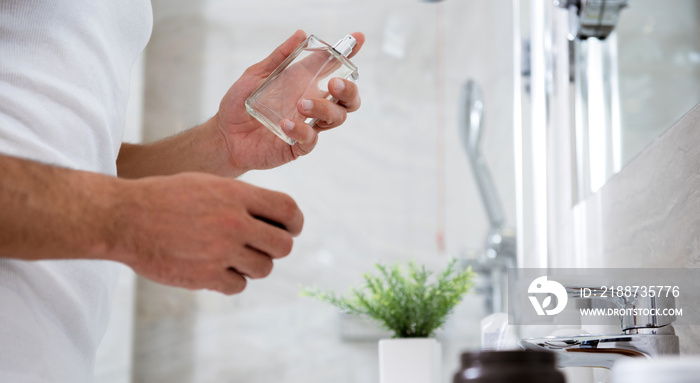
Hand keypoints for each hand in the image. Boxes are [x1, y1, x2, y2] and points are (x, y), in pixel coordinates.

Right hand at [116, 173, 302, 294]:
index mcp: (237, 195)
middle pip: (283, 245)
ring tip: (234, 257)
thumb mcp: (207, 184)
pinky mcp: (205, 276)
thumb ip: (241, 199)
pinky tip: (216, 269)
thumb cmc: (164, 197)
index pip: (288, 210)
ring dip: (253, 265)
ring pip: (264, 268)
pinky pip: (239, 286)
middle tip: (260, 246)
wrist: (124, 218)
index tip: (291, 229)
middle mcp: (234, 223)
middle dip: (275, 247)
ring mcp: (221, 251)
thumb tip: (271, 217)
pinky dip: (231, 280)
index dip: (295, 222)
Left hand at [214, 30, 364, 174]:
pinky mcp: (297, 146)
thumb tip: (300, 34)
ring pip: (336, 118)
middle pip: (348, 100)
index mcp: (306, 85)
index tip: (358, 39)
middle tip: (334, 84)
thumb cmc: (240, 105)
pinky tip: (286, 124)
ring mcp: (308, 126)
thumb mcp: (256, 75)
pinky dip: (302, 130)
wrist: (224, 135)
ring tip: (302, 104)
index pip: (334, 69)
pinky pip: (311, 140)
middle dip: (348, 90)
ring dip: (324, 109)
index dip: (348, 55)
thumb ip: (279, 57)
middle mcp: (312, 106)